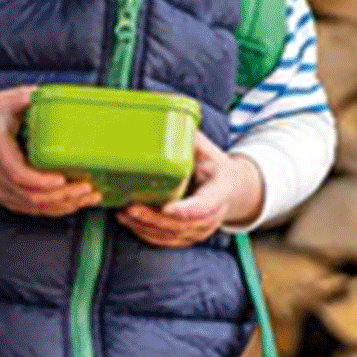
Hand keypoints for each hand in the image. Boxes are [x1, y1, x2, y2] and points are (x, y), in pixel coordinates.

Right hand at [0, 86, 98, 217]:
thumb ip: (20, 99)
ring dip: (65, 205)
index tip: (61, 178)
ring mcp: (5, 192)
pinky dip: (58, 209)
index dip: (41, 181)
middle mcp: (0, 178)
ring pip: (36, 208)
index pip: (18, 175)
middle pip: (32, 197)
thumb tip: (42, 94)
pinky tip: (77, 202)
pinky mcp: (11, 200)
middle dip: (63, 196)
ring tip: (90, 195)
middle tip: (88, 187)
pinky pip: (35, 211)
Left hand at [118, 132, 263, 247]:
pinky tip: (131, 223)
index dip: (185, 210)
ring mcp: (202, 229)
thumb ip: (188, 138)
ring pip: (173, 236)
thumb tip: (164, 115)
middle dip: (155, 219)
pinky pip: (169, 242)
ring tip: (124, 214)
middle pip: (183, 225)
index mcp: (220, 191)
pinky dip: (148, 235)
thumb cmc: (214, 166)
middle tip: (131, 208)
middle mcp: (213, 216)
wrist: (232, 189)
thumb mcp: (207, 150)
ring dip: (146, 228)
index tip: (167, 207)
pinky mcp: (190, 237)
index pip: (204, 206)